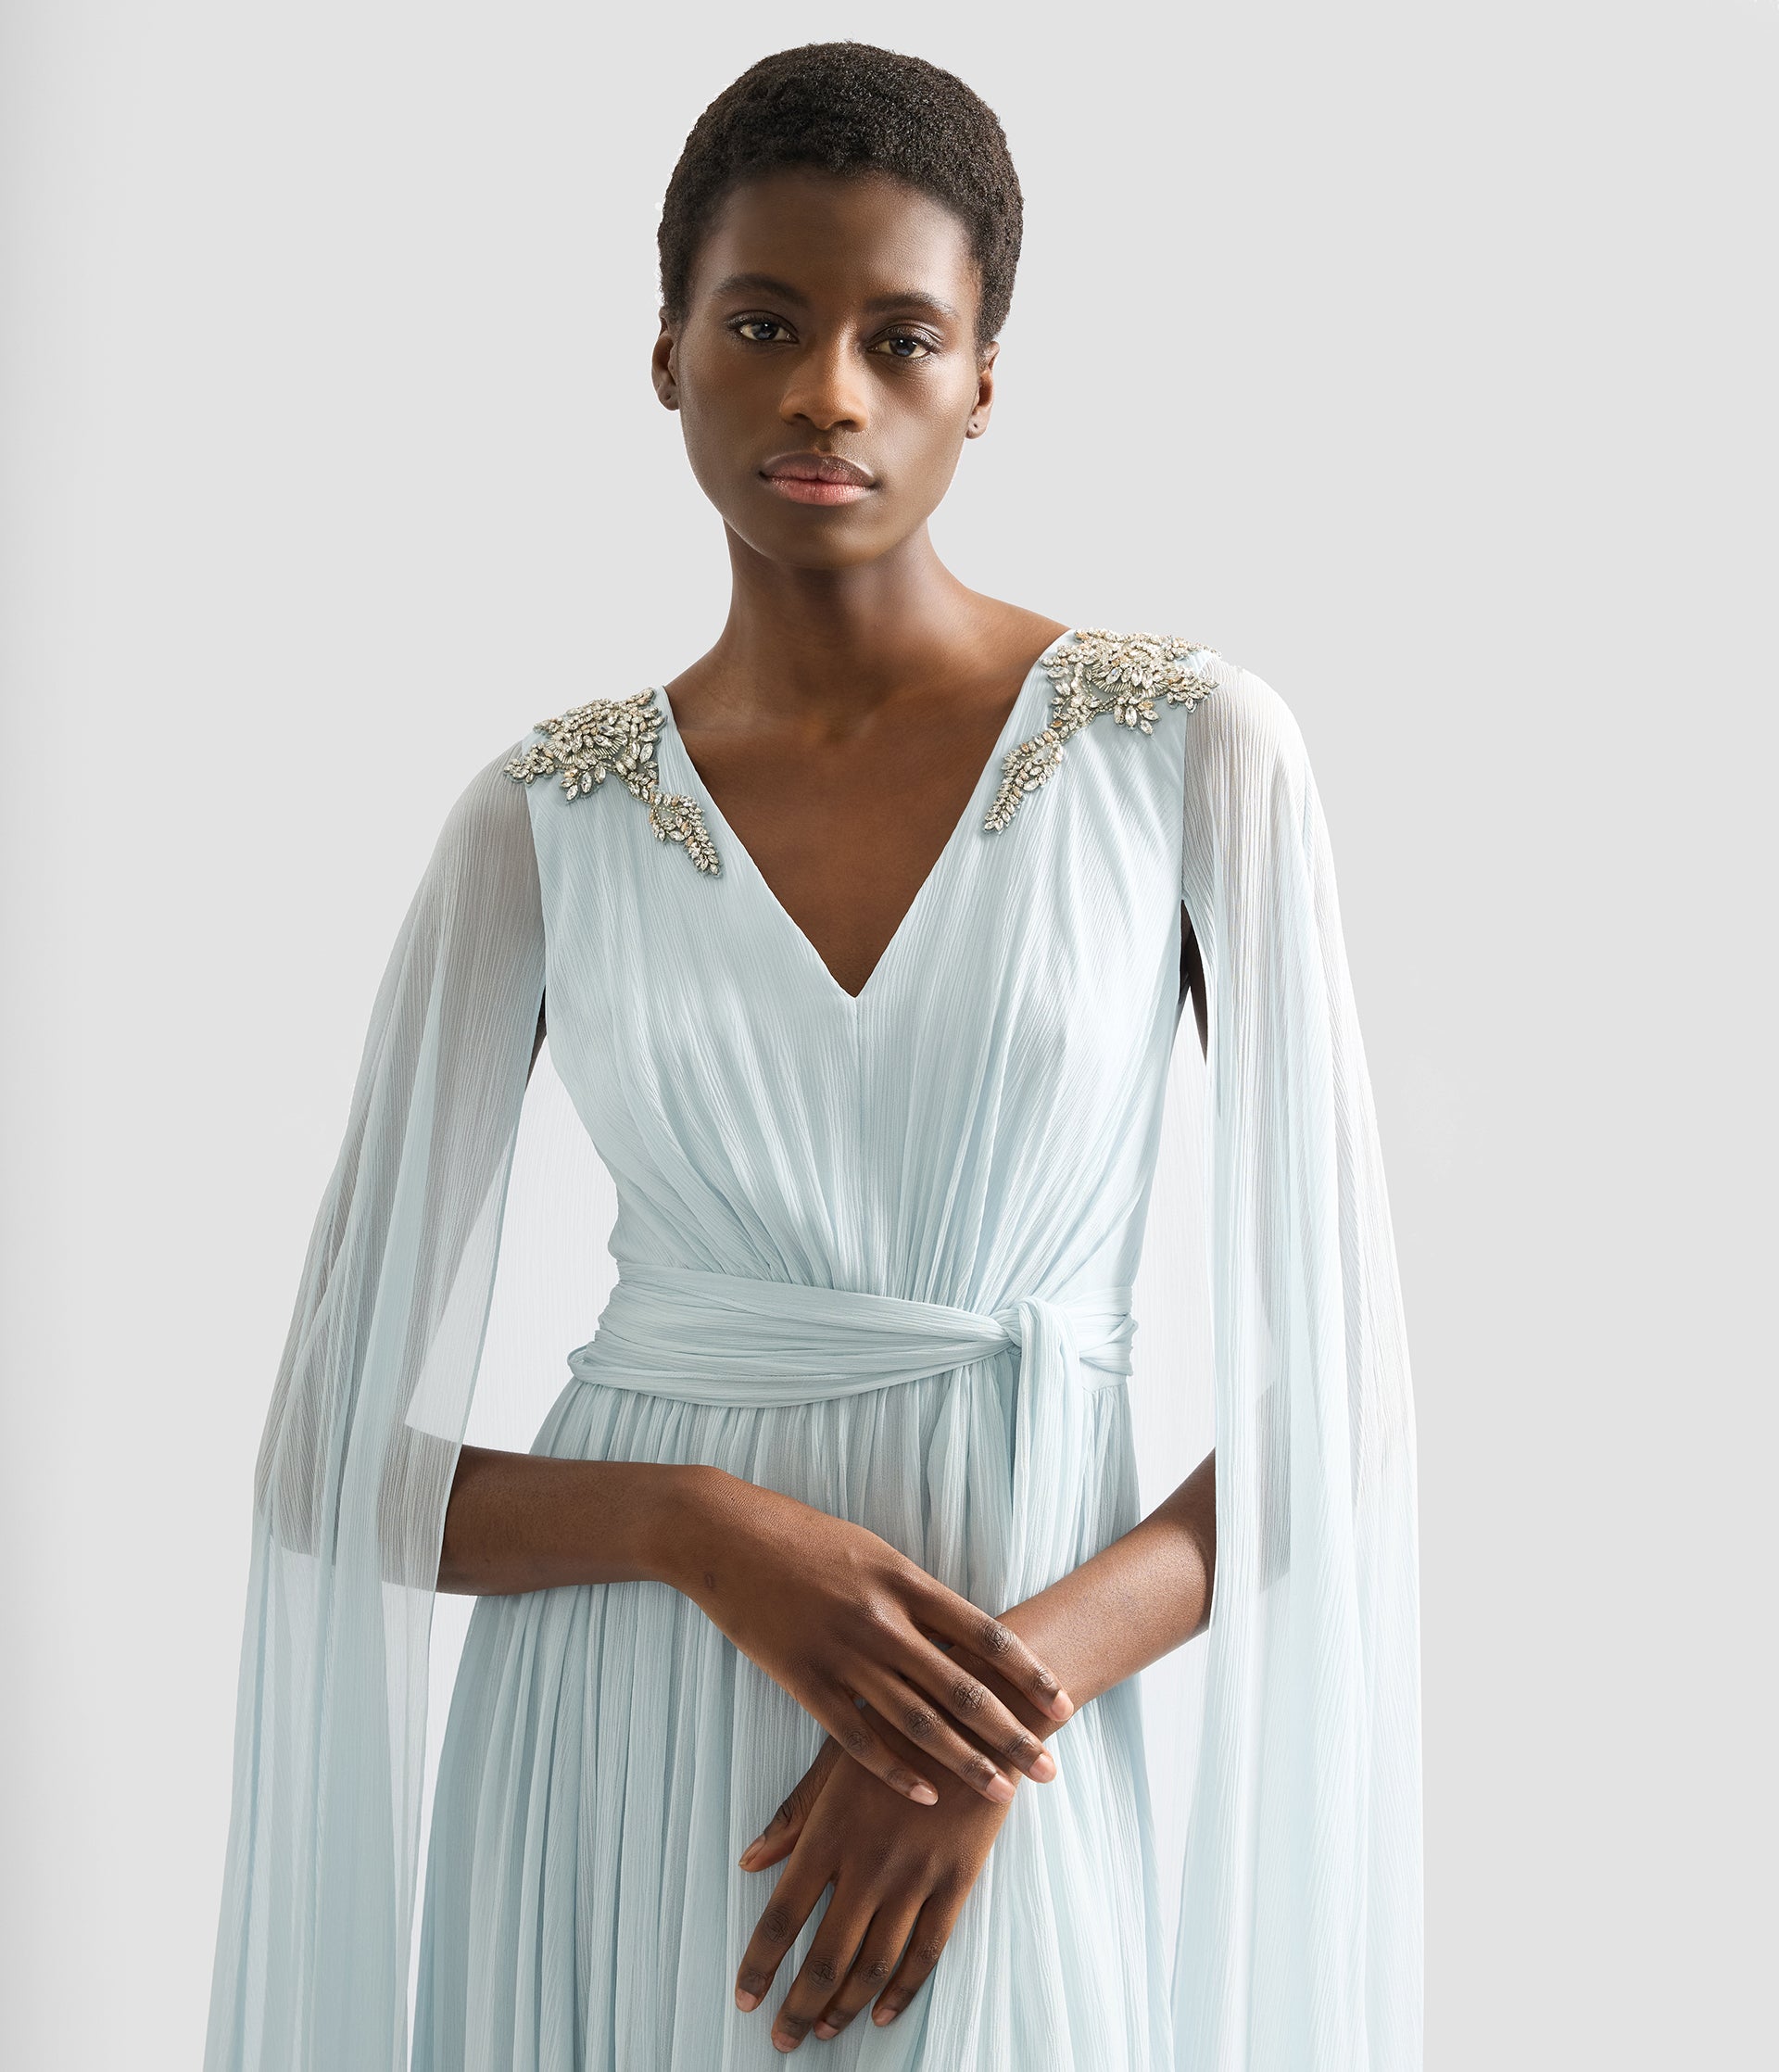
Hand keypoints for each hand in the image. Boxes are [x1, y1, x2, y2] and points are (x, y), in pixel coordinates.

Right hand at [664, 1468, 1072, 1803]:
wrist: (726, 1535)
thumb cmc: (803, 1537)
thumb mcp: (872, 1551)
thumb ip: (915, 1594)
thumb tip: (962, 1632)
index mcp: (904, 1580)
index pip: (984, 1634)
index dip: (1028, 1674)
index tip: (1063, 1704)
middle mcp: (882, 1619)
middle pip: (961, 1687)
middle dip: (1011, 1732)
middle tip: (1050, 1768)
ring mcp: (842, 1652)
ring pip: (917, 1720)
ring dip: (964, 1762)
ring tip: (1002, 1793)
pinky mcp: (803, 1679)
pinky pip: (857, 1736)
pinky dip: (894, 1769)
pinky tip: (925, 1794)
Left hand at [733, 1722, 1013, 2049]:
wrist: (976, 1710)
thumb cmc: (897, 1725)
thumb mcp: (835, 1759)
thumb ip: (794, 1816)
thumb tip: (749, 1862)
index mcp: (830, 1833)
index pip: (782, 1916)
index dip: (760, 1964)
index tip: (744, 1998)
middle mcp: (869, 1864)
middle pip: (826, 1956)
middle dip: (798, 2005)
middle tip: (781, 2040)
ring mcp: (916, 1876)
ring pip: (875, 1963)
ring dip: (844, 2006)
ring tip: (822, 2032)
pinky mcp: (956, 1879)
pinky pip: (927, 1950)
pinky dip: (903, 1989)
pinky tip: (881, 2012)